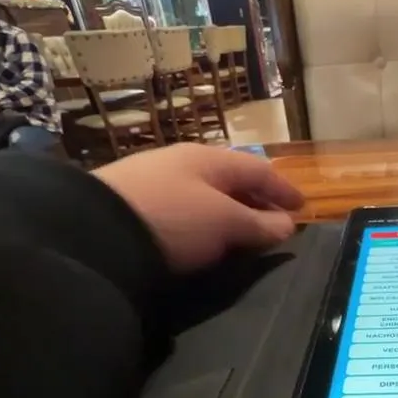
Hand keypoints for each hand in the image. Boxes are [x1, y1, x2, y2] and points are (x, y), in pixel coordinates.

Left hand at [92, 144, 303, 271]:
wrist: (94, 232)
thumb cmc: (172, 218)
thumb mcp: (224, 222)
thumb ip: (258, 223)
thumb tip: (287, 225)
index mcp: (208, 159)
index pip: (257, 169)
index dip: (283, 189)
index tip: (303, 209)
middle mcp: (181, 164)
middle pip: (230, 180)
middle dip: (256, 201)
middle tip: (276, 224)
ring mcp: (154, 183)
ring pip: (204, 194)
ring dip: (229, 212)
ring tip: (243, 236)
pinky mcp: (133, 207)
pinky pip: (183, 210)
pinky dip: (203, 221)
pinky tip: (202, 238)